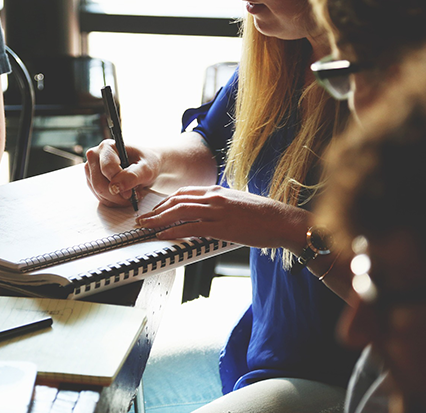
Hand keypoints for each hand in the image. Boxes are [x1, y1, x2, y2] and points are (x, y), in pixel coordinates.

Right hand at [84, 140, 160, 207]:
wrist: (145, 165)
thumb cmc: (146, 163)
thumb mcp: (147, 168)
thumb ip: (133, 176)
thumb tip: (116, 187)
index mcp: (108, 147)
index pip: (107, 169)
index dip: (119, 183)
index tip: (131, 192)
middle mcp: (95, 155)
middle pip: (99, 183)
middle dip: (117, 195)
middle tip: (132, 196)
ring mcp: (91, 169)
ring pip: (98, 192)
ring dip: (116, 199)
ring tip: (130, 194)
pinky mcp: (92, 180)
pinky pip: (99, 197)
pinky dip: (113, 201)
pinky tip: (123, 196)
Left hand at [135, 185, 309, 249]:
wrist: (282, 220)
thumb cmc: (263, 215)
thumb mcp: (237, 203)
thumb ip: (219, 206)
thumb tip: (206, 214)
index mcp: (217, 191)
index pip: (183, 193)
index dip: (165, 202)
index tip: (155, 209)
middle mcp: (214, 197)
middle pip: (177, 200)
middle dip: (156, 210)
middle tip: (143, 219)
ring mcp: (217, 211)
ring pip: (180, 212)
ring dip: (158, 220)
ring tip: (146, 227)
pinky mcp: (222, 226)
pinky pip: (191, 228)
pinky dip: (174, 231)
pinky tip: (163, 235)